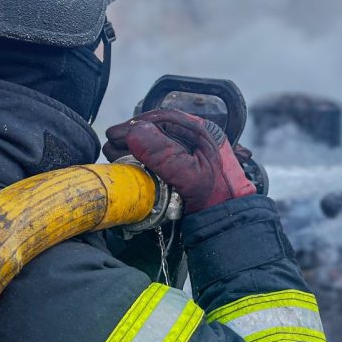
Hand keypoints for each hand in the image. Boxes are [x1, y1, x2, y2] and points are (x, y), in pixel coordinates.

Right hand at [103, 109, 255, 213]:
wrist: (229, 222)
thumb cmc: (217, 198)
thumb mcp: (189, 174)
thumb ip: (163, 153)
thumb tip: (135, 132)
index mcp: (202, 131)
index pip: (163, 118)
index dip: (135, 125)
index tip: (115, 134)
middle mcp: (196, 137)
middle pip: (157, 129)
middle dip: (132, 136)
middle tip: (112, 145)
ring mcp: (191, 152)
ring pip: (157, 142)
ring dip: (135, 147)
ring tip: (118, 155)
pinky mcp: (185, 167)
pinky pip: (161, 156)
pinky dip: (144, 159)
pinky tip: (133, 164)